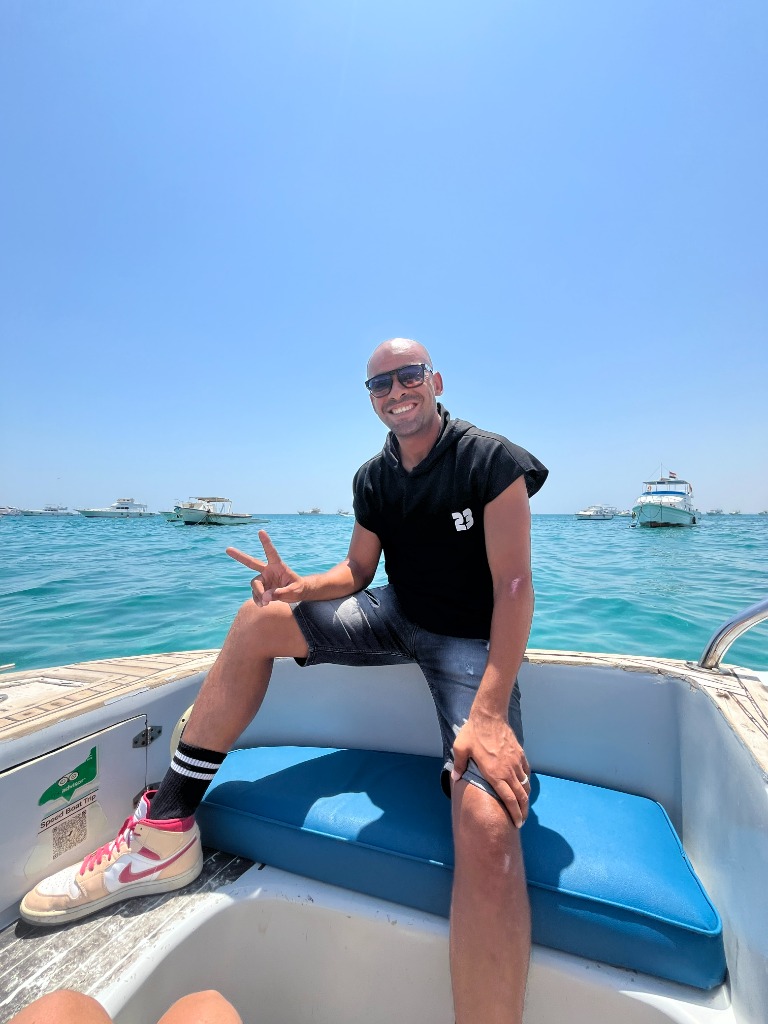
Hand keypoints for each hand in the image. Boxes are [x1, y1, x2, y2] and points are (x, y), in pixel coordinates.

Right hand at [226, 530, 303, 605]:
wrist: (296, 594)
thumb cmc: (298, 588)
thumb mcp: (294, 591)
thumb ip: (281, 593)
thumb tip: (266, 597)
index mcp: (278, 566)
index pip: (271, 552)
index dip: (266, 542)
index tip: (261, 531)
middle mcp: (268, 570)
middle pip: (251, 562)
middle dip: (239, 556)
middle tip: (228, 549)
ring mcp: (264, 579)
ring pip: (255, 585)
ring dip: (258, 594)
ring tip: (266, 602)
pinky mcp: (262, 588)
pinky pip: (255, 594)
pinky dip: (257, 600)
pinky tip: (262, 604)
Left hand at [451, 709, 530, 826]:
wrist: (489, 716)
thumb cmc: (473, 733)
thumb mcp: (460, 749)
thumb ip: (458, 765)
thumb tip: (455, 778)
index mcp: (495, 774)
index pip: (509, 800)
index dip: (515, 813)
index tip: (517, 822)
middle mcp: (508, 771)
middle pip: (521, 796)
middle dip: (523, 811)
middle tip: (522, 820)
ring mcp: (516, 762)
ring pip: (525, 785)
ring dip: (525, 797)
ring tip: (523, 806)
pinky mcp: (520, 754)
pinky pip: (527, 772)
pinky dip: (527, 781)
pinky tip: (524, 785)